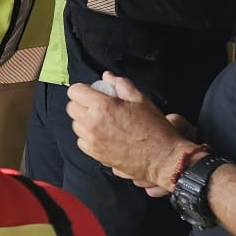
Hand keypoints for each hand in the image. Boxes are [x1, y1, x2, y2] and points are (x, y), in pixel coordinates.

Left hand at [68, 72, 198, 194]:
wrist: (163, 158)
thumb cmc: (155, 128)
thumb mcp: (141, 100)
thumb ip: (121, 84)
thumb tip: (107, 76)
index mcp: (102, 107)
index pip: (75, 91)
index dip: (83, 90)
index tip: (93, 92)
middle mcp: (92, 123)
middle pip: (71, 107)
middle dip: (82, 104)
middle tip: (98, 106)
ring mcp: (92, 141)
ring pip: (75, 125)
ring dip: (85, 121)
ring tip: (103, 122)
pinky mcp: (95, 155)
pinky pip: (82, 141)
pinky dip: (89, 137)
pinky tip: (104, 136)